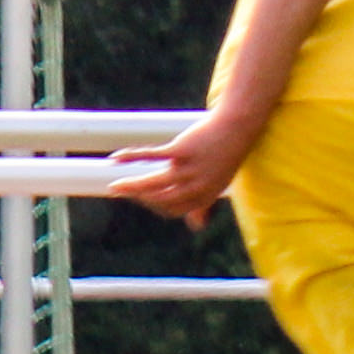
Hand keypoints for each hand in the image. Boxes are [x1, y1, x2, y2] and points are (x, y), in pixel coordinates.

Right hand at [107, 111, 259, 228]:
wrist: (237, 127)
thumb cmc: (225, 155)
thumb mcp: (218, 183)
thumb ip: (204, 205)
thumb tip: (197, 226)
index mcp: (205, 196)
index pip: (172, 210)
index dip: (154, 206)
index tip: (141, 198)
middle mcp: (197, 186)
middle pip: (160, 199)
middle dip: (139, 198)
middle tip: (124, 190)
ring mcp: (189, 168)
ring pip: (152, 184)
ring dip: (131, 186)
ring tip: (116, 186)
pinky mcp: (182, 149)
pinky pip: (151, 156)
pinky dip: (131, 157)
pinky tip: (116, 158)